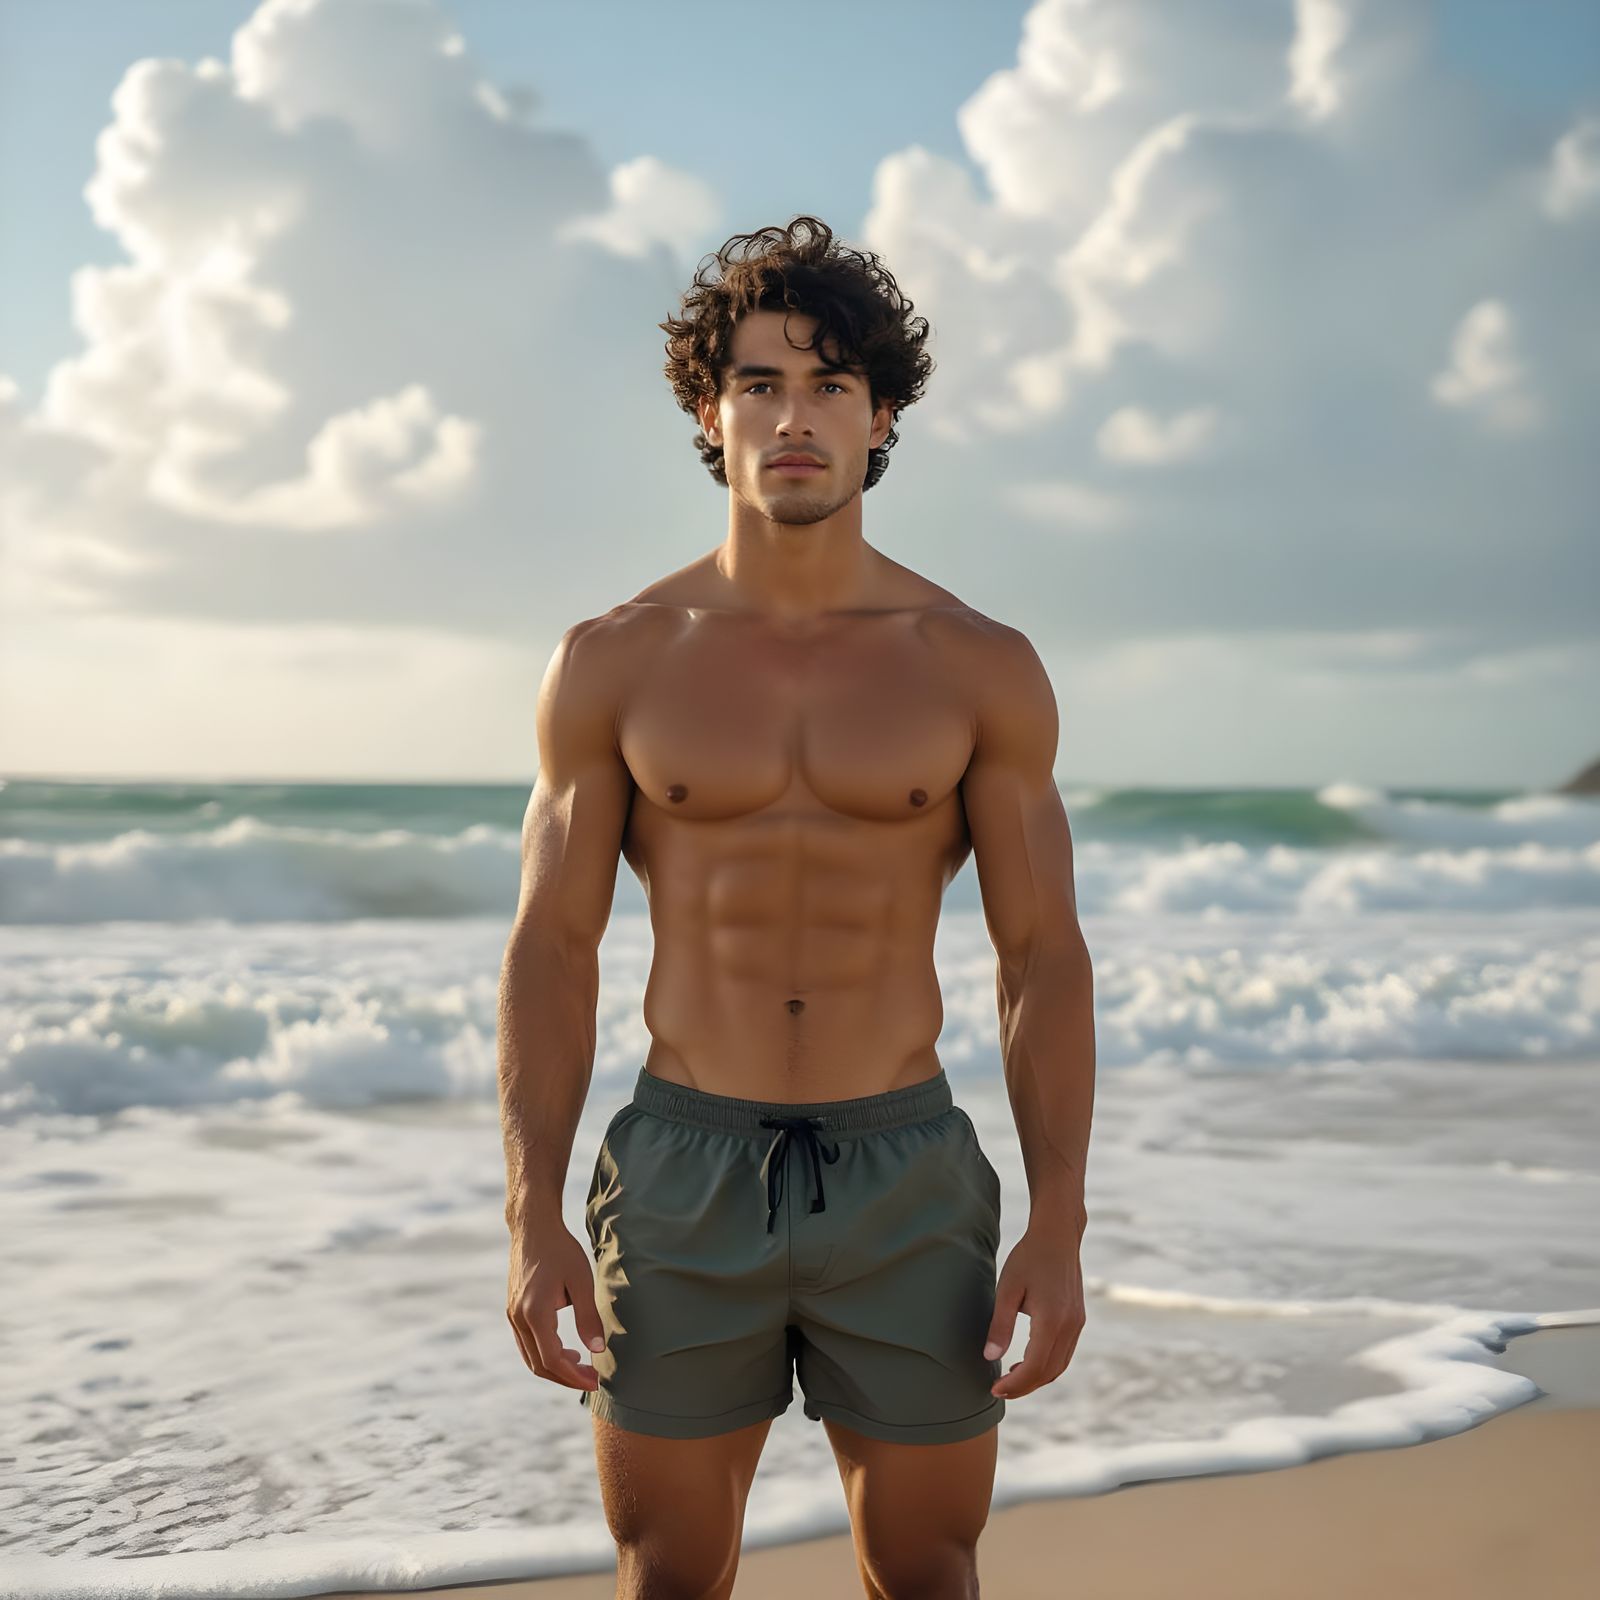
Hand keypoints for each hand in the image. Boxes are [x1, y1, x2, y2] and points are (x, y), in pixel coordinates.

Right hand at [506, 1225, 606, 1391]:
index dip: (574, 1376)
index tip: (596, 1381)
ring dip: (555, 1368)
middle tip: (593, 1378)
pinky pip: (526, 1344)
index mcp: (534, 1313)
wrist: (533, 1227)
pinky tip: (566, 1349)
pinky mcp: (512, 1310)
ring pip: (530, 1357)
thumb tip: (598, 1350)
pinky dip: (544, 1354)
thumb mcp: (581, 1281)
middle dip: (566, 1377)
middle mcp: (518, 1318)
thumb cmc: (561, 1250)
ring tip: (582, 1365)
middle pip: (539, 1365)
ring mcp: (512, 1315)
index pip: (552, 1360)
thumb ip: (589, 1317)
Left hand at [983, 1222, 1085, 1398]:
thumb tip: (990, 1357)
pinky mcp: (1078, 1319)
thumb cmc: (1028, 1258)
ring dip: (1037, 1378)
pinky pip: (1065, 1353)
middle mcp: (1070, 1326)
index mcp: (1051, 1320)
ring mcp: (1077, 1323)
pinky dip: (1047, 1365)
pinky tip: (1028, 1360)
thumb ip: (1000, 1325)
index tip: (995, 1389)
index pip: (1035, 1367)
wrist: (1057, 1235)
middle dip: (1024, 1386)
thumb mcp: (1007, 1289)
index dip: (1015, 1384)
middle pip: (1049, 1372)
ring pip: (1059, 1366)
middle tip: (1000, 1389)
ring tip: (1011, 1379)